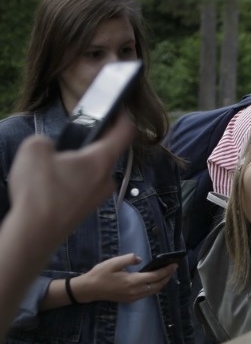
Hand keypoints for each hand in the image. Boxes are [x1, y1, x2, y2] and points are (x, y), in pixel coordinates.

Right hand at [7, 116, 134, 245]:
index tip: (121, 111)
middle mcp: (106, 179)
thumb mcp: (34, 148)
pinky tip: (48, 188)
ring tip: (49, 171)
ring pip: (88, 173)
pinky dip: (67, 184)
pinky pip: (80, 188)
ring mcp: (97, 197)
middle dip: (84, 147)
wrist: (35, 232)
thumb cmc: (39, 192)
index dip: (123, 118)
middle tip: (63, 146)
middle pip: (102, 154)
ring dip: (73, 168)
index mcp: (100, 160)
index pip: (123, 133)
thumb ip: (47, 141)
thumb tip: (51, 149)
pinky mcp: (85, 209)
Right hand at [71, 254, 177, 302]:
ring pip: (154, 291)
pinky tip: (155, 281)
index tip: (174, 265)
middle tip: (173, 268)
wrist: (89, 289)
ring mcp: (133, 297)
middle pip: (157, 285)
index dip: (166, 271)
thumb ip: (128, 259)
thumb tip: (140, 259)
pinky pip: (147, 294)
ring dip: (162, 283)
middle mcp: (135, 291)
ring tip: (167, 273)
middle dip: (167, 277)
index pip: (155, 276)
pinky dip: (154, 287)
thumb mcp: (113, 263)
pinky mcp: (130, 299)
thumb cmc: (100, 274)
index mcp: (132, 281)